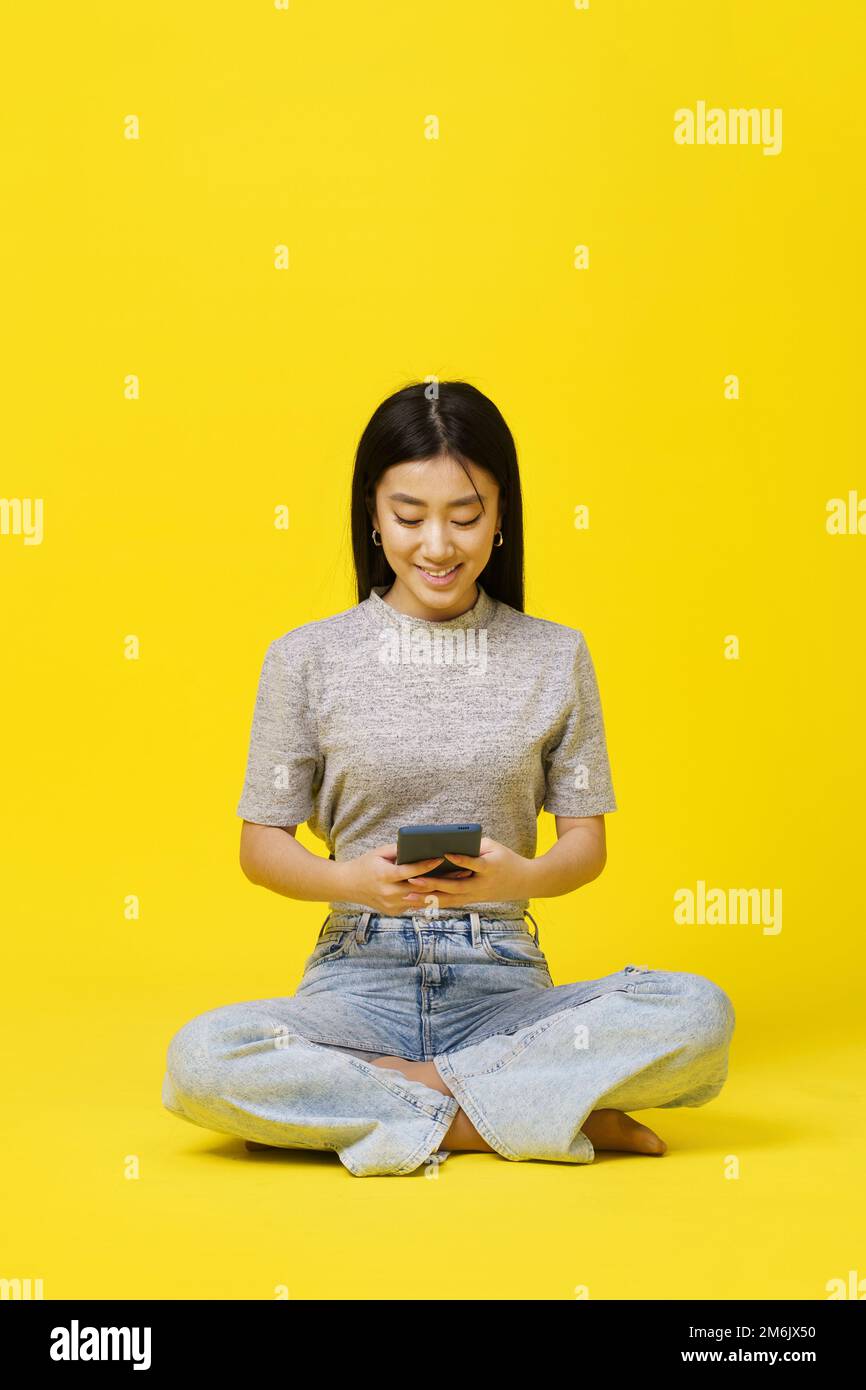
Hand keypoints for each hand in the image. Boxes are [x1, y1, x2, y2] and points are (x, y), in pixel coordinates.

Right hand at [335, 841, 461, 915]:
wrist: (348, 886)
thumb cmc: (365, 864)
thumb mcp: (379, 853)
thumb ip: (399, 850)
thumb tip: (420, 846)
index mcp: (384, 876)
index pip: (410, 871)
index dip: (427, 865)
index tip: (442, 858)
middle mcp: (389, 893)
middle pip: (421, 888)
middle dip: (442, 880)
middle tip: (461, 872)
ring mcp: (391, 905)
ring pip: (421, 899)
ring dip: (439, 892)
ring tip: (458, 882)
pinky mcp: (393, 911)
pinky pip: (414, 904)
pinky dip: (427, 897)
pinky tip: (444, 891)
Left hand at [401, 837, 530, 907]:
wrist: (523, 882)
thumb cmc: (506, 859)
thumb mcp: (494, 848)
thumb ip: (473, 846)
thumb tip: (449, 844)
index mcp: (490, 868)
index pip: (475, 864)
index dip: (461, 860)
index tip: (446, 854)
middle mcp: (481, 885)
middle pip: (455, 886)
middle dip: (432, 884)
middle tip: (412, 880)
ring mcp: (475, 895)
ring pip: (449, 899)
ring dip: (428, 899)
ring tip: (407, 897)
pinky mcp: (471, 900)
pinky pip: (450, 902)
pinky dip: (434, 903)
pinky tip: (417, 904)